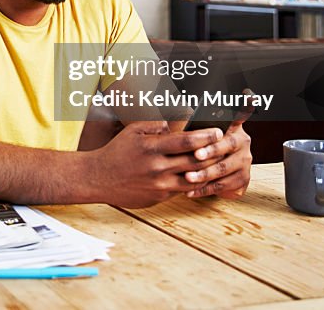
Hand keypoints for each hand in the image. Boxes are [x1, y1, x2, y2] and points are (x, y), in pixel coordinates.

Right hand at [94, 121, 222, 208]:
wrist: (99, 178)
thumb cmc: (117, 151)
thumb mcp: (133, 130)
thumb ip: (156, 125)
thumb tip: (177, 124)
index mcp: (151, 148)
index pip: (186, 142)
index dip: (206, 136)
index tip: (218, 131)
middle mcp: (157, 168)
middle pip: (195, 161)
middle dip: (213, 153)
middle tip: (224, 146)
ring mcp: (159, 185)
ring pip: (193, 179)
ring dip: (207, 171)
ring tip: (217, 162)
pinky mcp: (159, 198)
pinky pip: (182, 190)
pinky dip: (193, 182)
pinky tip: (200, 175)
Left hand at [181, 119, 251, 198]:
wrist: (210, 172)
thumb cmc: (197, 146)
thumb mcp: (193, 133)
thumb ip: (191, 124)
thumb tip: (174, 113)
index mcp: (232, 125)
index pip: (238, 115)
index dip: (236, 114)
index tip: (227, 116)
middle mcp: (242, 142)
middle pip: (229, 144)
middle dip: (211, 150)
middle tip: (196, 155)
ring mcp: (244, 161)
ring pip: (224, 168)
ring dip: (205, 174)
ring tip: (188, 177)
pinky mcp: (242, 179)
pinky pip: (224, 186)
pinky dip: (205, 190)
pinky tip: (191, 191)